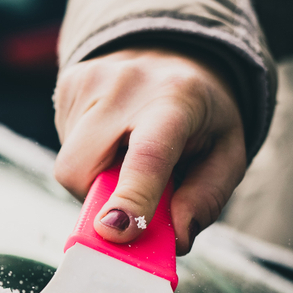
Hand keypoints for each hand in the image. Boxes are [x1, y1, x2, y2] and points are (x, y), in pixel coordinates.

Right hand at [53, 47, 245, 254]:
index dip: (130, 199)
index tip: (115, 233)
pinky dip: (88, 160)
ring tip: (127, 159)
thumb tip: (174, 240)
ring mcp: (89, 81)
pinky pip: (65, 147)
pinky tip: (112, 141)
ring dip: (96, 182)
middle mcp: (126, 84)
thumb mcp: (227, 153)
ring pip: (70, 166)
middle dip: (99, 202)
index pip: (147, 154)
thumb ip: (206, 199)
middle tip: (131, 203)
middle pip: (82, 167)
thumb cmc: (202, 114)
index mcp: (177, 98)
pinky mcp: (67, 86)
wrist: (175, 52)